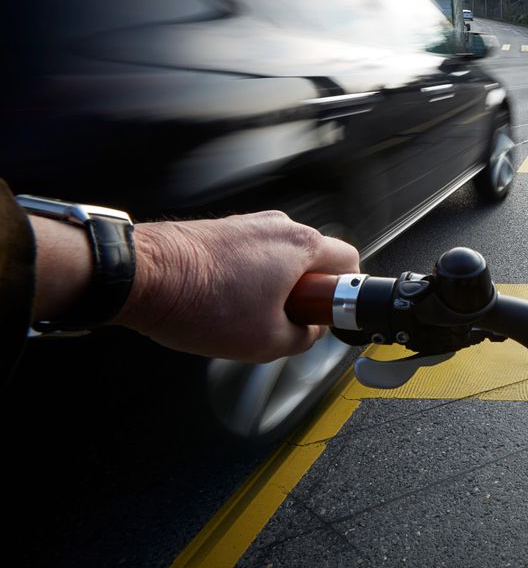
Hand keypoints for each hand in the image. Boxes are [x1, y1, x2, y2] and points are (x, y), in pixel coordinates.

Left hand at [116, 211, 359, 361]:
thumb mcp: (267, 342)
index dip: (344, 294)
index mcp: (302, 245)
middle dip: (306, 294)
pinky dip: (248, 280)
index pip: (349, 262)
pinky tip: (224, 303)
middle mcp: (278, 226)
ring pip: (281, 260)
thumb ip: (303, 338)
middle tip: (284, 322)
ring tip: (247, 315)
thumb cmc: (199, 301)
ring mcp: (248, 224)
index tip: (324, 315)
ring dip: (275, 288)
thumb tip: (307, 332)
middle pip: (314, 261)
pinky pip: (252, 256)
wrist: (139, 276)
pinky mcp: (222, 230)